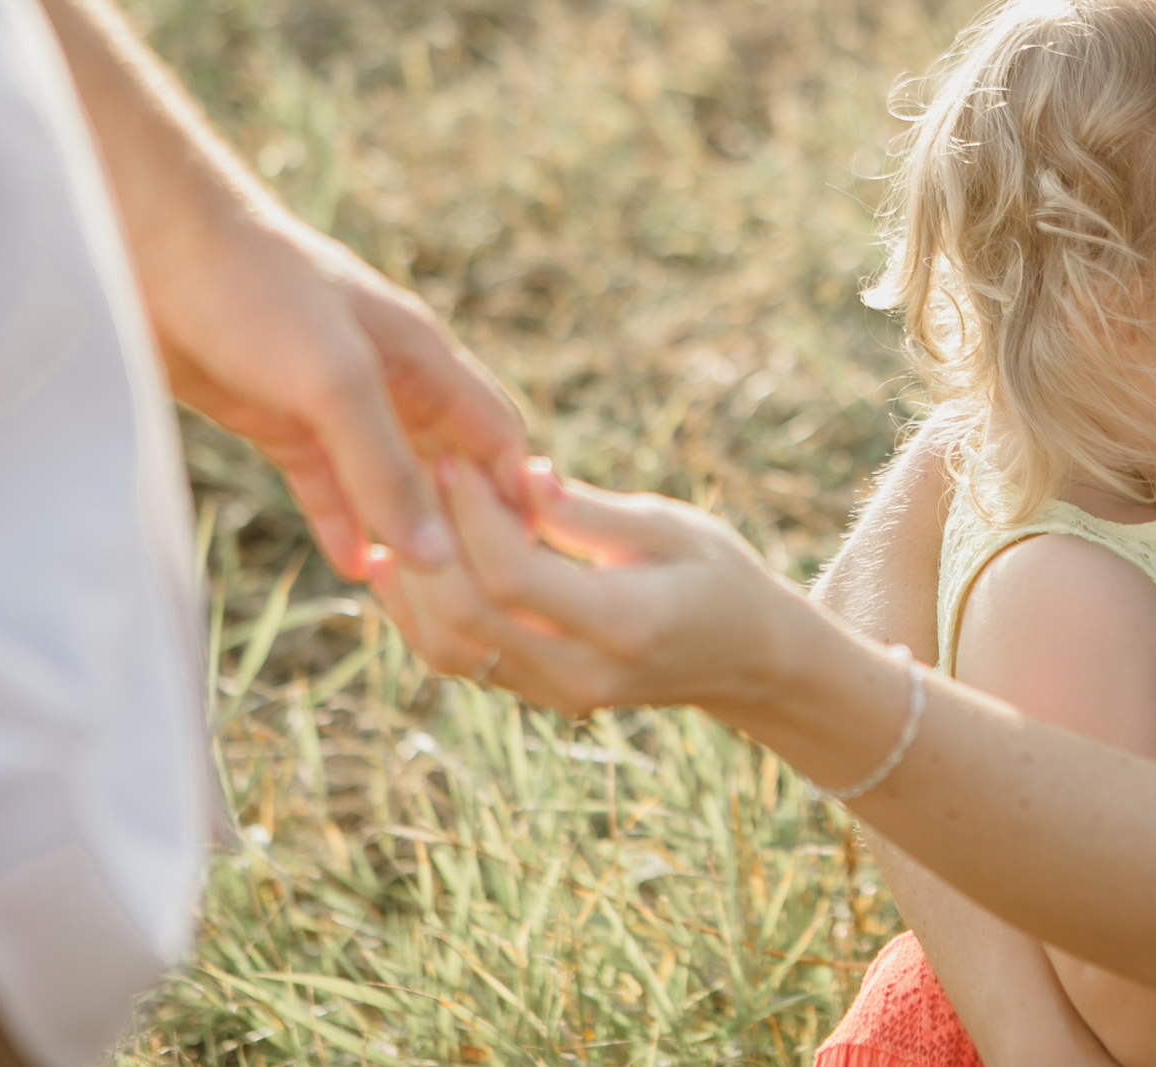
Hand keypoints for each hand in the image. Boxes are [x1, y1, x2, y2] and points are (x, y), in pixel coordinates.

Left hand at [141, 200, 525, 577]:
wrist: (146, 246)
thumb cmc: (255, 290)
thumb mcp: (334, 382)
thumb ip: (384, 467)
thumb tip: (441, 553)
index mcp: (422, 357)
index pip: (496, 437)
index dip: (517, 495)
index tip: (533, 563)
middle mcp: (388, 380)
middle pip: (447, 465)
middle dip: (463, 525)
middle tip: (475, 602)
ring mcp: (330, 402)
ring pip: (385, 482)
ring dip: (401, 532)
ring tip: (418, 600)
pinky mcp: (277, 419)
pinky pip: (326, 484)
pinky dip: (343, 525)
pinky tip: (355, 567)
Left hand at [371, 456, 802, 717]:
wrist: (747, 659)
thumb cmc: (717, 575)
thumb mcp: (670, 527)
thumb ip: (588, 511)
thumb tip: (519, 475)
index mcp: (623, 625)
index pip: (512, 577)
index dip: (473, 516)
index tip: (460, 461)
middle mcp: (580, 674)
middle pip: (465, 617)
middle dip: (433, 539)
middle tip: (427, 476)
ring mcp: (553, 695)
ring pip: (446, 648)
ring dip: (415, 579)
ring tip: (409, 511)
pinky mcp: (534, 694)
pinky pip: (456, 660)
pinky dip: (420, 610)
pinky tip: (408, 560)